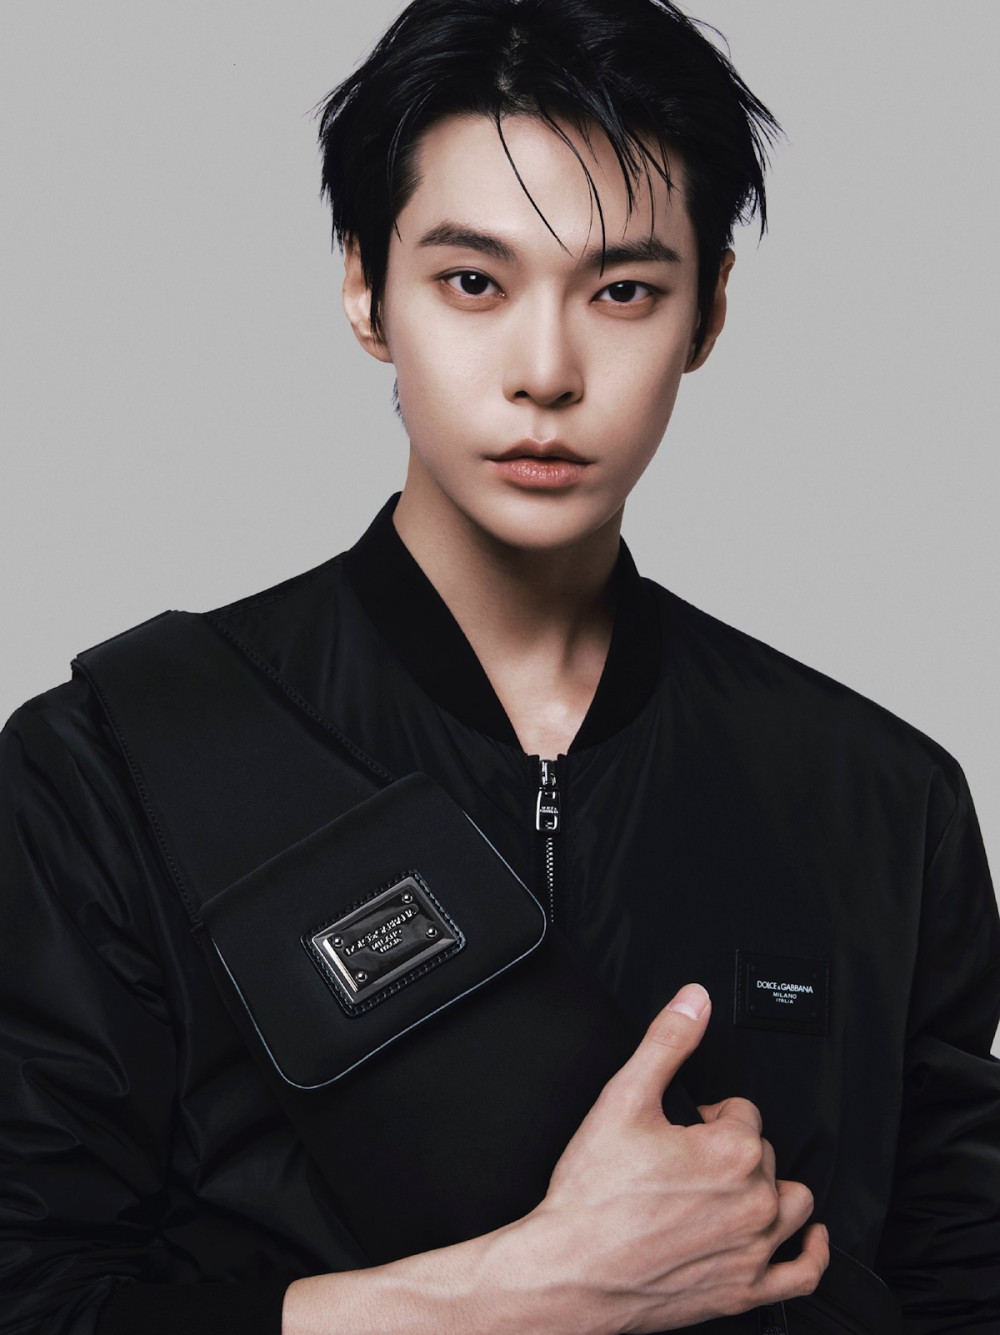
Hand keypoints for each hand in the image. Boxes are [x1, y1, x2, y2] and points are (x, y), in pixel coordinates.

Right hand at [520, 983, 828, 1332]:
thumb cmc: (593, 1196)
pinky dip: (813, 1254)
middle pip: (766, 1156)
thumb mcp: (624, 1099)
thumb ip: (667, 1042)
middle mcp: (753, 1203)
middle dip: (731, 1150)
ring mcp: (752, 1252)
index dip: (708, 1115)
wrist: (571, 1270)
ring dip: (770, 1189)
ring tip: (729, 1187)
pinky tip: (810, 1238)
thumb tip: (695, 1000)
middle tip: (685, 1159)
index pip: (744, 1113)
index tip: (680, 1129)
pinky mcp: (744, 1293)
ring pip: (793, 1204)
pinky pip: (803, 1275)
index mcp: (732, 1152)